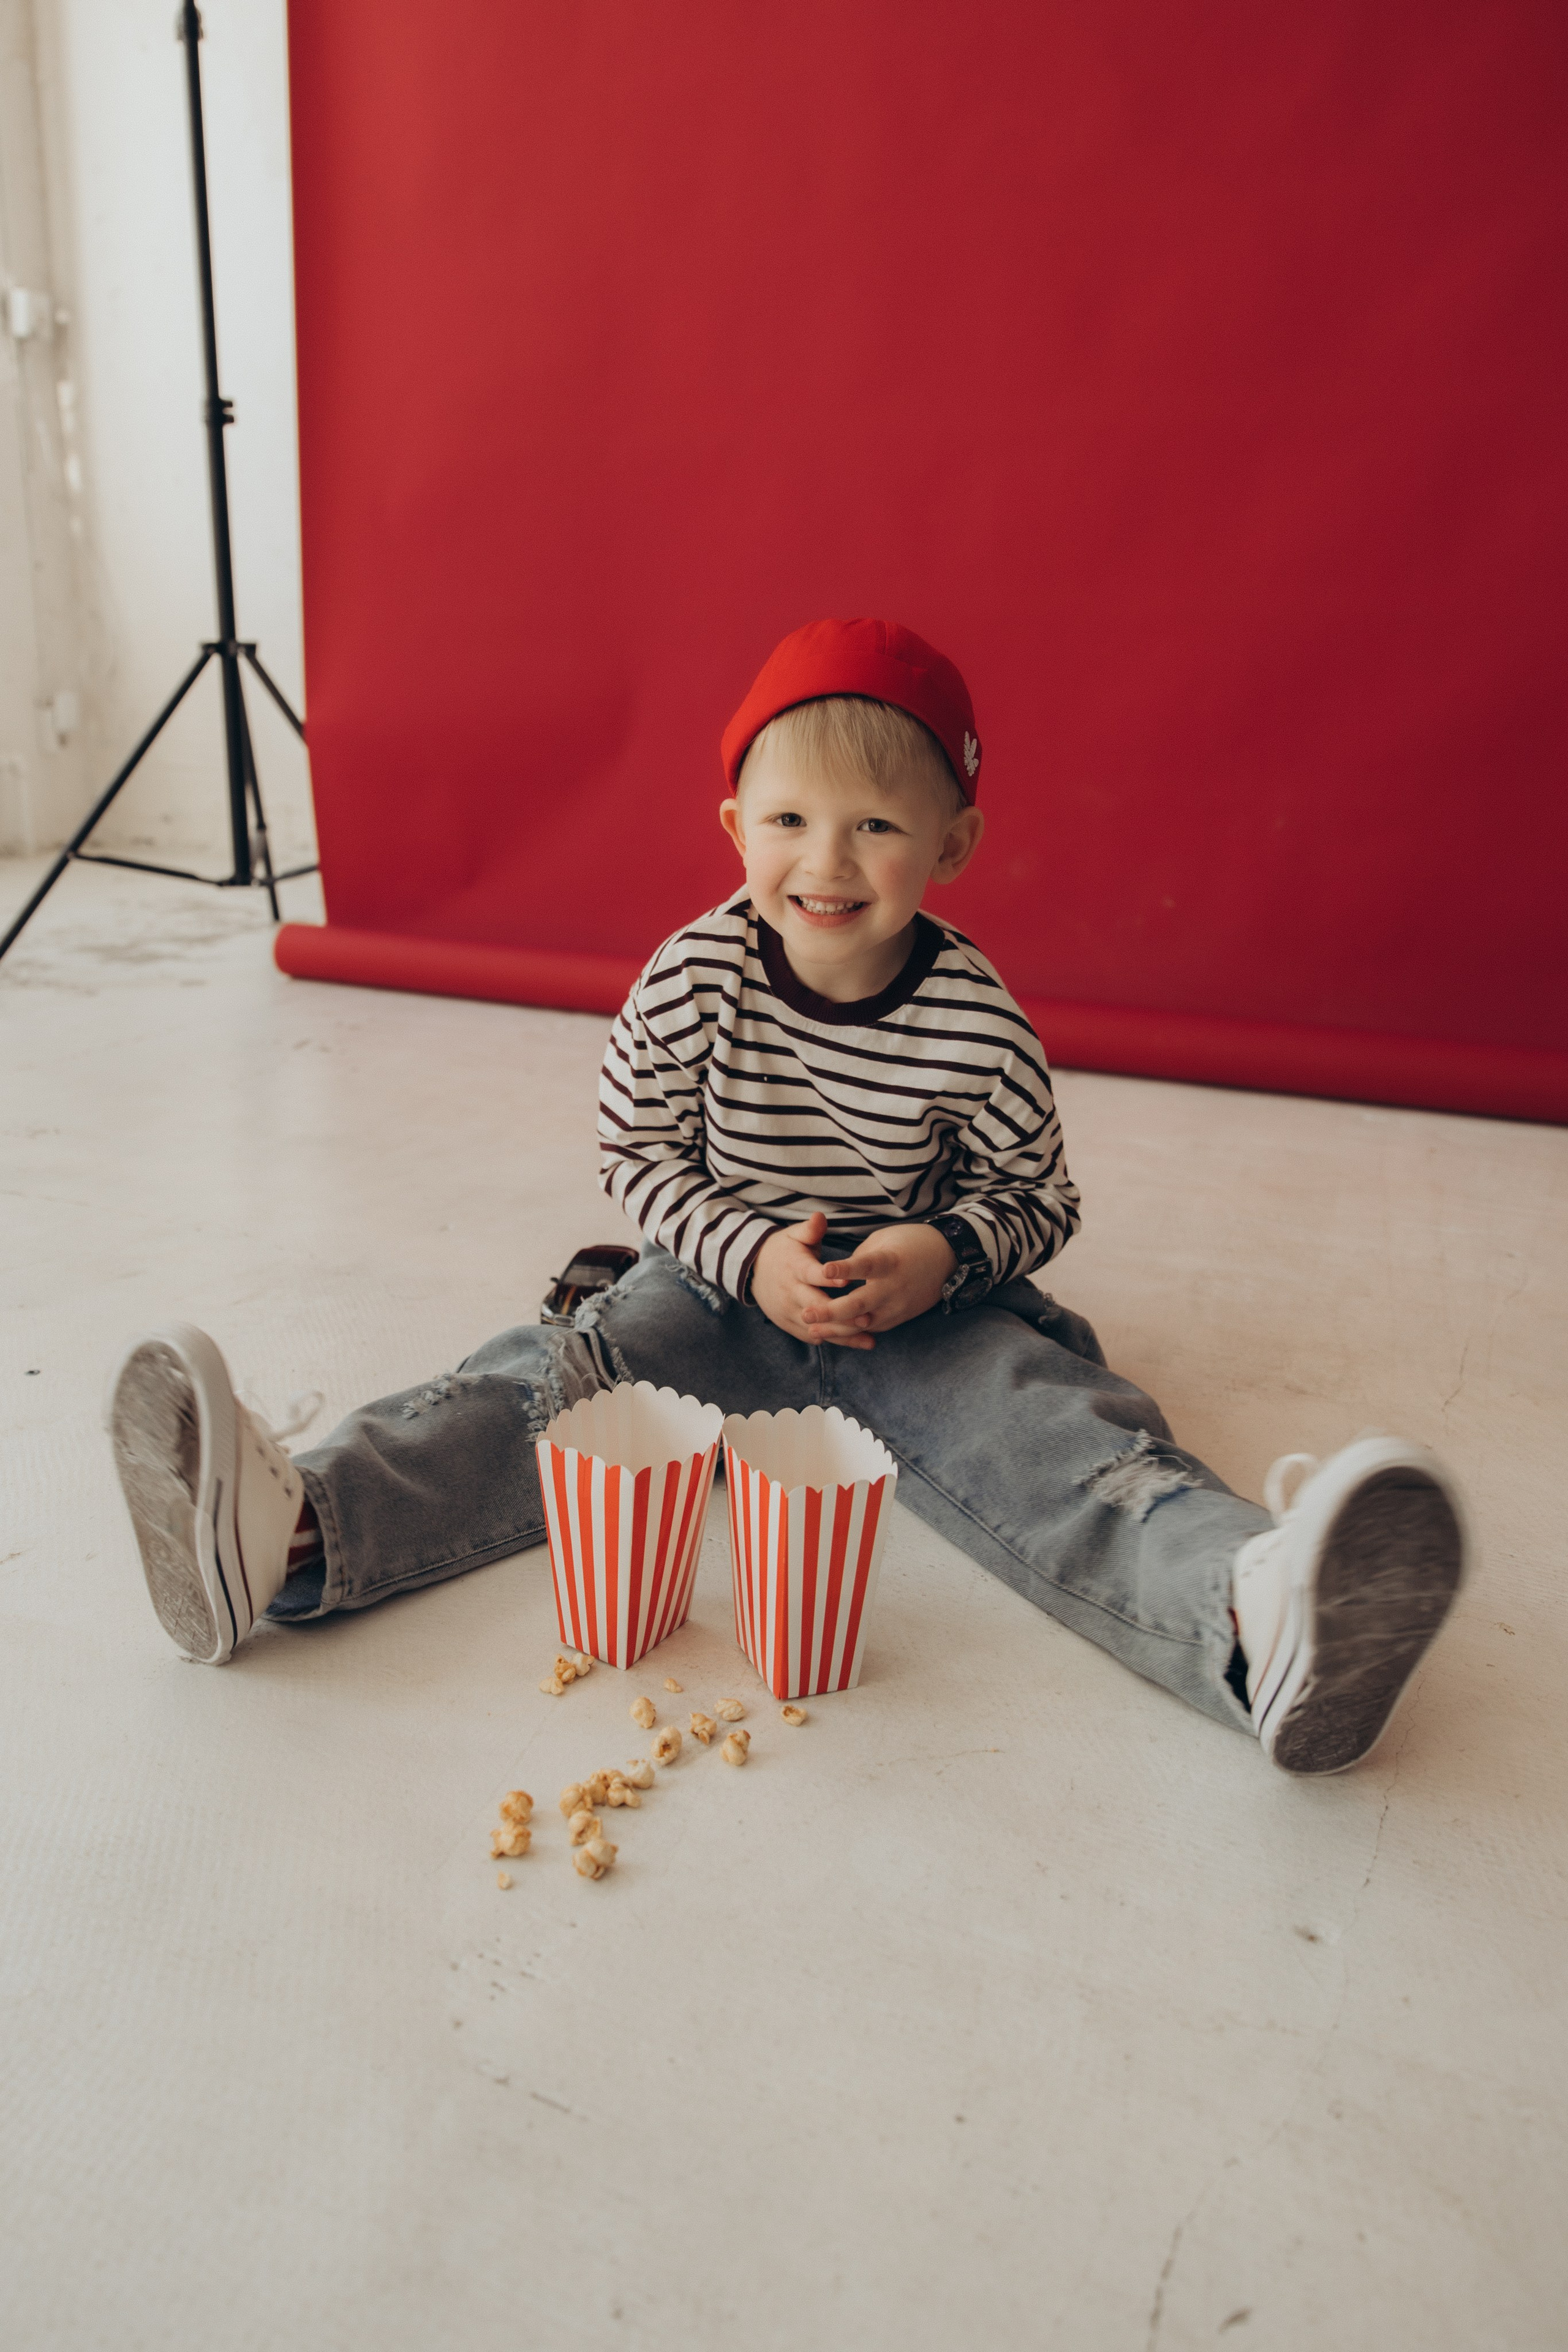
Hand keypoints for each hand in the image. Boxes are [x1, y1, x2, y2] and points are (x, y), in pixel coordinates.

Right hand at [750, 1213, 877, 1348]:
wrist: (754, 1269)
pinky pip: (812, 1336)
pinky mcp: (789, 1324)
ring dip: (843, 1334)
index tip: (847, 1282)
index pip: (811, 1274)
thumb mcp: (794, 1235)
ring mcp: (788, 1310)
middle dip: (840, 1314)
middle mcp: (790, 1291)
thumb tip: (820, 1217)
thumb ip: (810, 1229)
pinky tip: (858, 1342)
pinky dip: (834, 1340)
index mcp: (794, 1267)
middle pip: (816, 1306)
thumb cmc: (784, 1250)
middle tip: (867, 1318)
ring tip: (870, 1339)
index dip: (827, 1279)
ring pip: (817, 1326)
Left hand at [751, 1217, 956, 1348]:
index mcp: (889, 1261)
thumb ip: (859, 1258)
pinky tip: (830, 1334)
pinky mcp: (898, 1318)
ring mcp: (897, 1306)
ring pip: (863, 1323)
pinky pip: (871, 1328)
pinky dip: (851, 1333)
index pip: (865, 1266)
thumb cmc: (909, 1243)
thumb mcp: (883, 1240)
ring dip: (837, 1329)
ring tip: (812, 1330)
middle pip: (859, 1303)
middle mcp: (893, 1287)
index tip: (825, 1270)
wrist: (947, 1260)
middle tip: (806, 1313)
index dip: (846, 1269)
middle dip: (831, 1311)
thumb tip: (836, 1276)